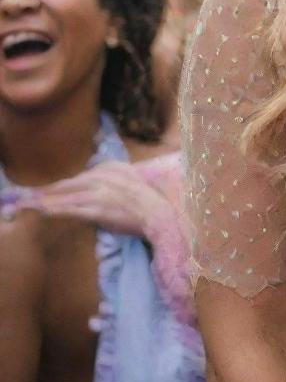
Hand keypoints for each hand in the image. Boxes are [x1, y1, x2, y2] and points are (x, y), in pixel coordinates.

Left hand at [12, 161, 169, 237]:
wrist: (160, 213)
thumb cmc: (149, 199)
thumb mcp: (132, 180)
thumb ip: (115, 178)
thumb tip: (98, 182)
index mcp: (113, 168)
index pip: (82, 176)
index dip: (64, 185)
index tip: (51, 190)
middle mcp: (104, 177)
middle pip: (70, 184)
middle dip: (49, 190)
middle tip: (29, 196)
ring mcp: (100, 193)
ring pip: (67, 196)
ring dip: (46, 200)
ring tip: (29, 204)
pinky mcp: (98, 210)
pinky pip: (72, 210)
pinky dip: (56, 210)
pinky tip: (45, 212)